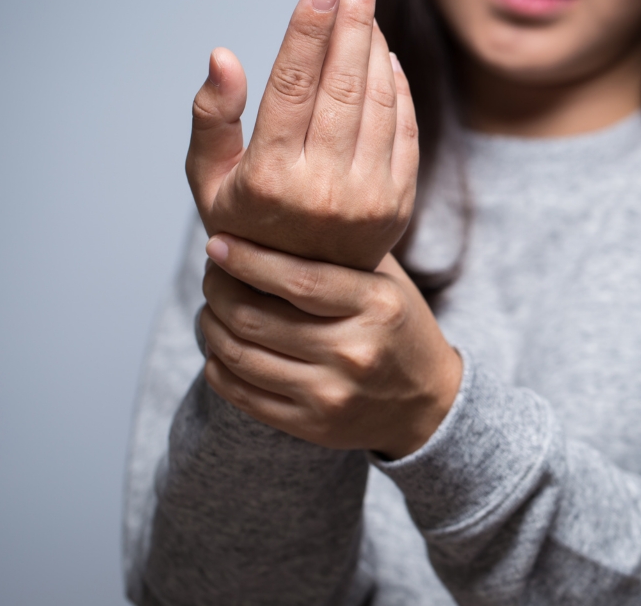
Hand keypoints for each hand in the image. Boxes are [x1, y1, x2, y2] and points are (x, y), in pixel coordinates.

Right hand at [187, 0, 417, 271]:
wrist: (303, 293)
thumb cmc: (247, 226)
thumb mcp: (209, 179)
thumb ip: (211, 117)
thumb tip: (224, 56)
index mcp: (270, 181)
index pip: (292, 88)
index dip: (308, 32)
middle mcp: (323, 191)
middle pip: (344, 86)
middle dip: (354, 21)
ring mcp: (368, 199)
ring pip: (380, 102)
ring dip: (376, 47)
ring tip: (366, 9)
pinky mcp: (400, 203)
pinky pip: (405, 129)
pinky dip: (398, 87)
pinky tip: (385, 56)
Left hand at [198, 233, 462, 458]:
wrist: (428, 404)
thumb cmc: (399, 329)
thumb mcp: (387, 281)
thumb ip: (340, 251)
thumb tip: (275, 215)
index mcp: (376, 305)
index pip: (297, 280)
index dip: (247, 259)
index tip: (218, 243)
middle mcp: (354, 352)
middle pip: (257, 318)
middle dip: (219, 290)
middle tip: (213, 274)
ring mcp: (332, 394)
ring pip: (242, 357)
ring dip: (212, 326)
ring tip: (213, 308)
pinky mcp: (313, 425)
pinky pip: (244, 395)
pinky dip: (220, 366)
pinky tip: (221, 347)